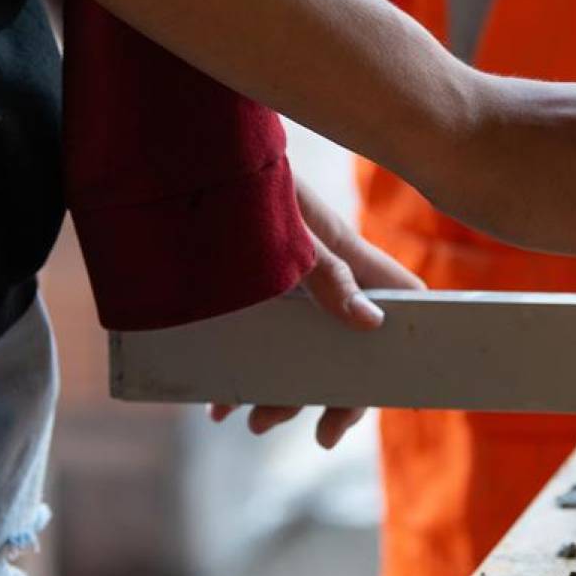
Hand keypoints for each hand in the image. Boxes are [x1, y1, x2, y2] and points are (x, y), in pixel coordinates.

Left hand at [210, 180, 422, 448]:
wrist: (176, 146)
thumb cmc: (242, 178)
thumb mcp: (285, 227)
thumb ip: (327, 272)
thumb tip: (371, 324)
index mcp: (348, 253)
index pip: (399, 307)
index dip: (395, 355)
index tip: (372, 397)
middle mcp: (325, 268)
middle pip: (346, 340)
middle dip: (325, 389)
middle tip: (302, 429)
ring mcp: (287, 275)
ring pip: (298, 343)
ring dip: (277, 387)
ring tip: (247, 420)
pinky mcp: (250, 278)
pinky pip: (256, 333)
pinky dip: (239, 369)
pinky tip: (213, 396)